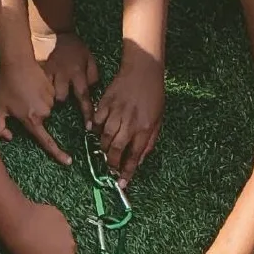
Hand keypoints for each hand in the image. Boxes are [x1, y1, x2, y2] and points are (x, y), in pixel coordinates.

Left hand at [0, 59, 71, 164]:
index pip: (46, 142)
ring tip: (23, 91)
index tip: (68, 162)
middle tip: (17, 101)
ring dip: (34, 103)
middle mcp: (45, 112)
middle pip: (40, 121)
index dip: (57, 153)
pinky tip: (30, 85)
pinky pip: (48, 98)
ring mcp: (51, 100)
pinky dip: (40, 94)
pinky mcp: (53, 89)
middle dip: (30, 114)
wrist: (18, 62)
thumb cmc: (5, 86)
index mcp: (32, 119)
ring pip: (44, 109)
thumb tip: (9, 137)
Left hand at [0, 198, 106, 253]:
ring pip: (63, 237)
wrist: (17, 220)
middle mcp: (70, 244)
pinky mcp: (60, 215)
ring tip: (36, 236)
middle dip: (59, 252)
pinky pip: (57, 224)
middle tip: (41, 250)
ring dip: (53, 238)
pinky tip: (36, 225)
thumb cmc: (24, 247)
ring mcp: (66, 228)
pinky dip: (49, 226)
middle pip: (69, 251)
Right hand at [33, 27, 98, 122]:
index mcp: (78, 73)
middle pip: (62, 98)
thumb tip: (91, 89)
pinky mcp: (40, 73)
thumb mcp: (90, 59)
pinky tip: (40, 91)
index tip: (88, 127)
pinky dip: (42, 91)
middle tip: (64, 96)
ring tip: (50, 94)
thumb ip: (93, 75)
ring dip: (51, 97)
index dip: (87, 112)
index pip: (83, 96)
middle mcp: (63, 75)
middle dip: (63, 101)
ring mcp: (50, 74)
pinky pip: (40, 87)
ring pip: (49, 93)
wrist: (58, 35)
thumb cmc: (76, 49)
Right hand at [93, 54, 164, 182]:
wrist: (143, 69)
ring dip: (104, 149)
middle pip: (116, 150)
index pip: (134, 156)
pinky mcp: (105, 103)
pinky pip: (97, 121)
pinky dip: (95, 130)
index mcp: (144, 128)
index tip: (122, 184)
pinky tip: (96, 133)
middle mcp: (129, 123)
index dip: (127, 172)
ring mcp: (116, 113)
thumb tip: (139, 160)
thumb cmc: (154, 95)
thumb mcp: (158, 120)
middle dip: (112, 164)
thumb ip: (149, 141)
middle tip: (110, 169)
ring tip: (106, 152)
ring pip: (105, 138)